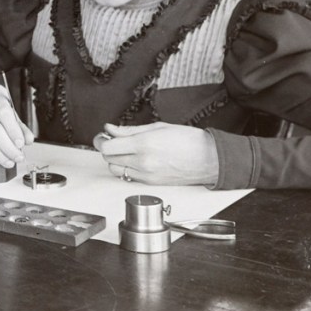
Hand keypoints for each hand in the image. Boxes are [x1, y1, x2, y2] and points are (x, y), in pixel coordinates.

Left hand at [93, 122, 218, 185]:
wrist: (210, 159)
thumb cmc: (189, 140)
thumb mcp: (158, 127)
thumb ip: (129, 130)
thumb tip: (110, 129)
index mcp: (144, 144)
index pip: (107, 147)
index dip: (100, 140)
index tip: (102, 135)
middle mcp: (143, 162)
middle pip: (108, 159)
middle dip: (106, 148)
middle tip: (111, 140)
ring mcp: (147, 175)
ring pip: (115, 170)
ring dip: (114, 160)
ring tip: (123, 150)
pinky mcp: (151, 183)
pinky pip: (129, 177)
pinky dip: (126, 168)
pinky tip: (134, 160)